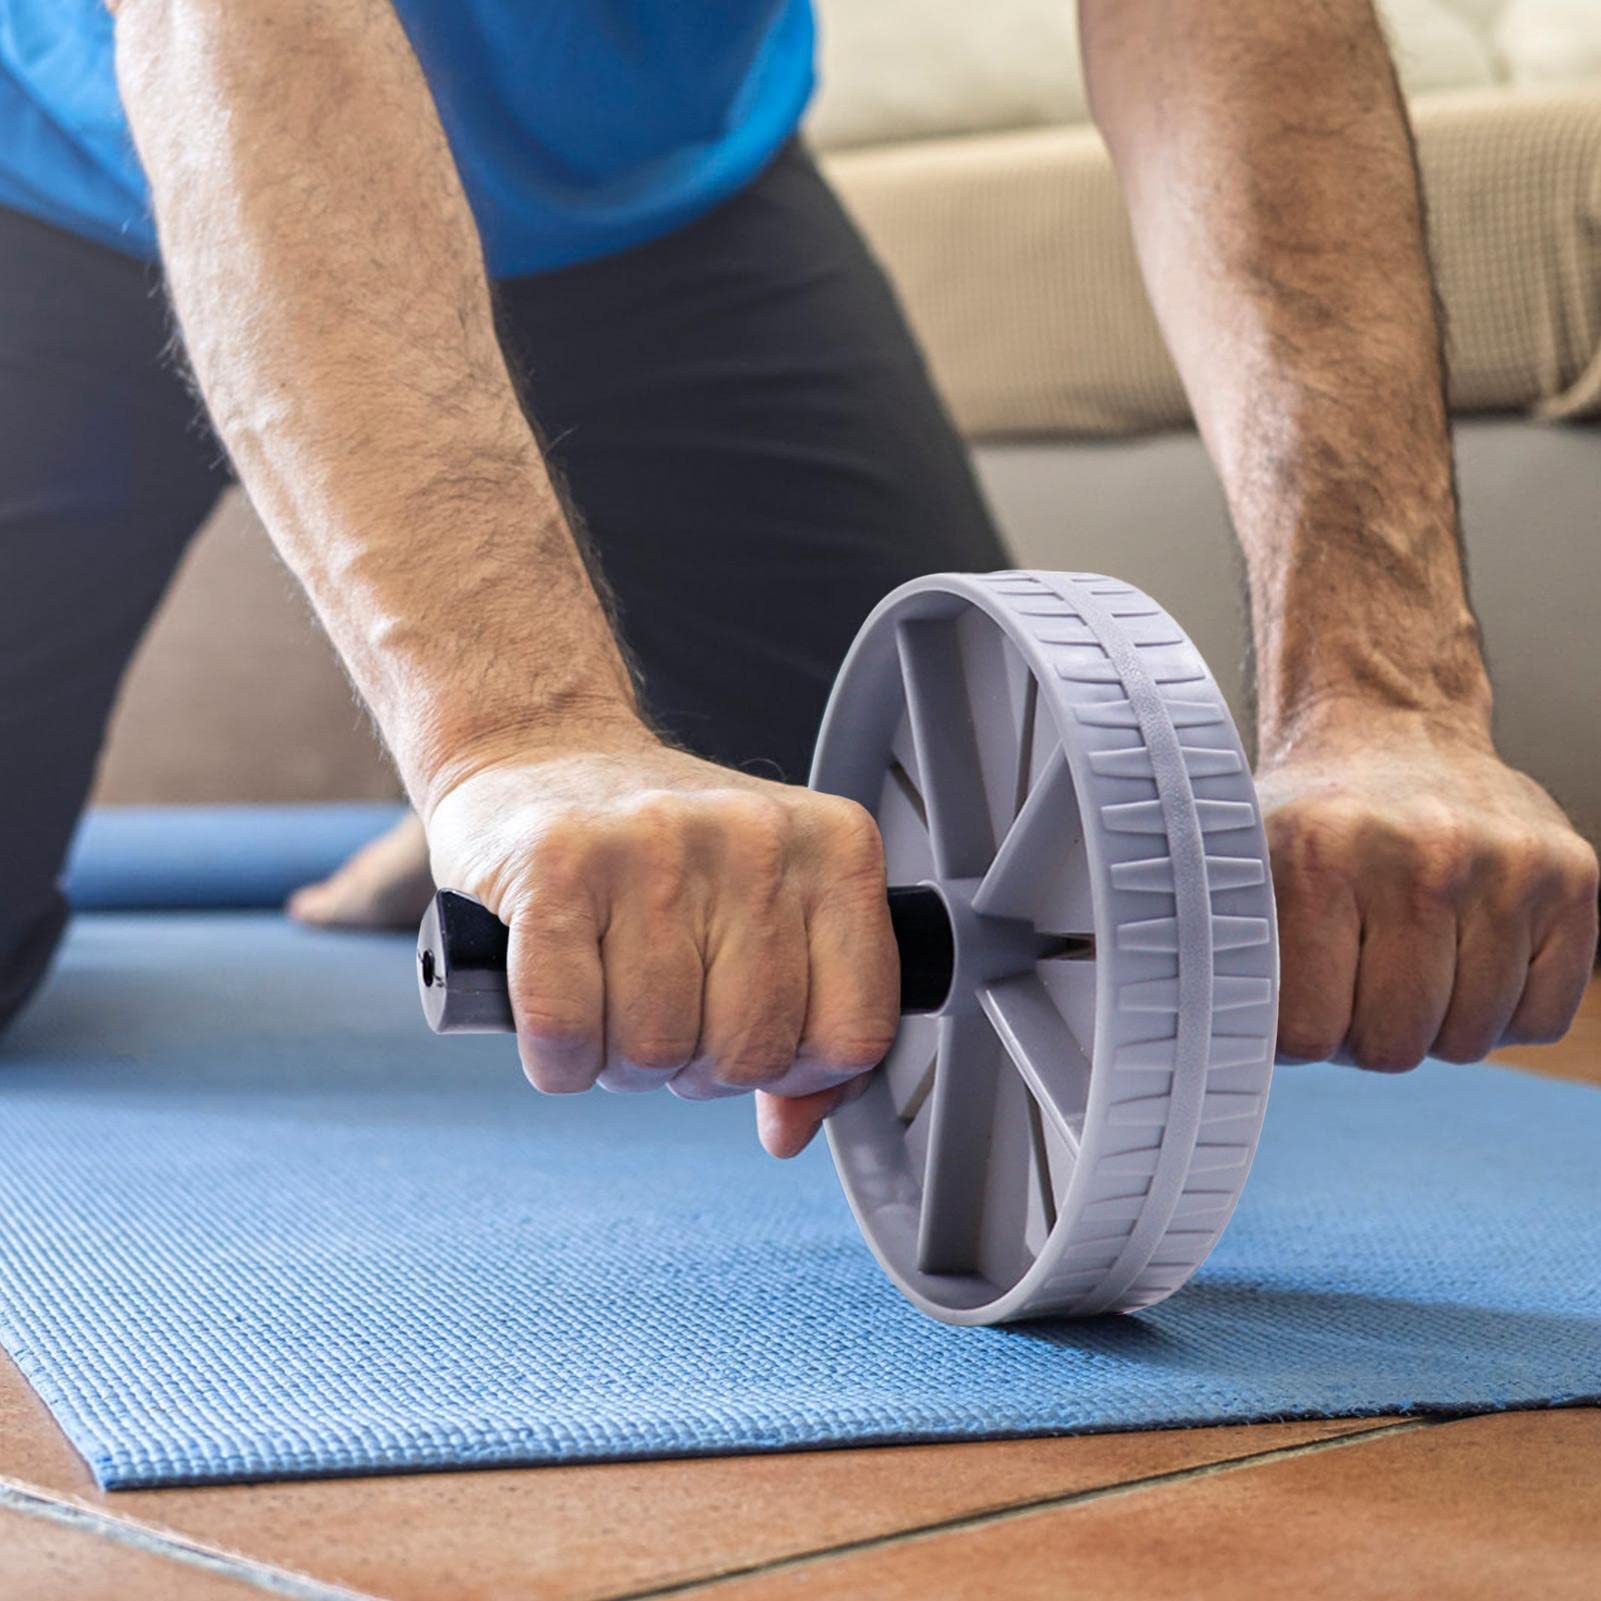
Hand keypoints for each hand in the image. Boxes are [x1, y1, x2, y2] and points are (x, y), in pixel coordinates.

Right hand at [425, 724, 898, 1155]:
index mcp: (835, 848)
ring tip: (608, 995)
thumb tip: (790, 1132)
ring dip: (620, 1061)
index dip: (794, 1069)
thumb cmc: (655, 852)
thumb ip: (808, 1025)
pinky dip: (557, 1056)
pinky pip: (568, 1033)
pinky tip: (556, 1007)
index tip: (748, 1032)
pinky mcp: (555, 863)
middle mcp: (756, 835)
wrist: (536, 752)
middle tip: (663, 1008)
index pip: (855, 1034)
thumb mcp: (766, 917)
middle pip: (751, 1054)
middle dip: (695, 1066)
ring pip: (656, 1051)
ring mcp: (654, 842)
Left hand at [1257, 710, 1596, 1068]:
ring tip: (1407, 959)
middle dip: (1366, 1033)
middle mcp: (1424, 856)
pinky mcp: (1572, 877)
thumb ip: (1228, 950)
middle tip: (1354, 981)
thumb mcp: (1246, 863)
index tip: (1298, 999)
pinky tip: (1466, 956)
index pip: (1309, 1032)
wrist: (1394, 726)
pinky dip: (1500, 1012)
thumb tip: (1217, 1040)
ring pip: (1469, 1041)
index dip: (1301, 1034)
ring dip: (1433, 1023)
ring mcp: (1508, 866)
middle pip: (1395, 1046)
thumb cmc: (1315, 815)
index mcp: (1321, 856)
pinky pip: (1540, 1020)